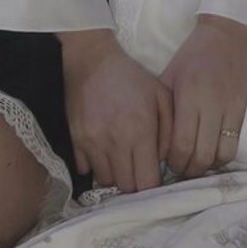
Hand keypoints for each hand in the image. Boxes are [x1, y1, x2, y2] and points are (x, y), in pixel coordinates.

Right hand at [59, 29, 172, 192]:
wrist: (92, 60)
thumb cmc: (131, 77)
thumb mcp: (161, 95)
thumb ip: (170, 130)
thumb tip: (164, 159)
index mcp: (140, 131)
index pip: (147, 182)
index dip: (153, 187)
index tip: (155, 177)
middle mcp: (115, 142)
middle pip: (126, 187)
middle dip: (135, 185)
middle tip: (139, 170)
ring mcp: (92, 143)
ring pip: (106, 181)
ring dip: (116, 176)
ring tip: (122, 161)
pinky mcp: (76, 141)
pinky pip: (86, 170)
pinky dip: (95, 167)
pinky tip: (103, 153)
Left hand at [160, 14, 246, 177]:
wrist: (228, 35)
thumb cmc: (193, 55)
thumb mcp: (170, 75)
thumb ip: (162, 107)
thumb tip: (153, 140)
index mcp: (189, 95)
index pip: (182, 143)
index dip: (175, 161)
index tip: (169, 163)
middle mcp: (211, 104)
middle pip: (202, 155)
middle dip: (189, 169)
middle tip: (181, 169)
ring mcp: (231, 109)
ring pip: (222, 155)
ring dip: (208, 166)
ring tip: (198, 162)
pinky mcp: (244, 111)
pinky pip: (235, 145)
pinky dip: (223, 155)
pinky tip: (213, 152)